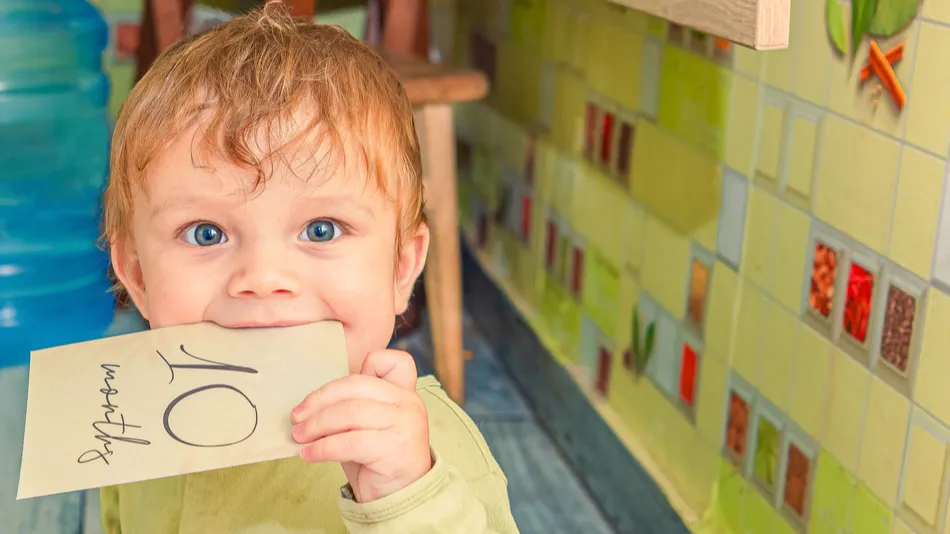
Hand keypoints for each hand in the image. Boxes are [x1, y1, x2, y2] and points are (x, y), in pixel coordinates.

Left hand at [290, 349, 431, 502]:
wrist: (401, 497)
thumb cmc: (378, 459)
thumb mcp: (368, 425)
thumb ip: (353, 405)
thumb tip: (308, 403)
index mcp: (404, 392)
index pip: (390, 360)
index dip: (360, 366)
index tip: (330, 393)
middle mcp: (409, 403)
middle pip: (355, 385)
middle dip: (320, 400)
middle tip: (297, 417)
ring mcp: (405, 424)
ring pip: (349, 413)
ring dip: (317, 425)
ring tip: (300, 436)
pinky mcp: (395, 448)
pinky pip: (349, 442)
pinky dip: (322, 447)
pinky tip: (309, 454)